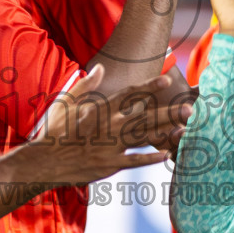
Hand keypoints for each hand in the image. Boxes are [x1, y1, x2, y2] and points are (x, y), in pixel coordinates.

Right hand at [24, 67, 193, 184]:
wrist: (44, 161)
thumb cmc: (55, 131)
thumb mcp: (65, 102)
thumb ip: (85, 85)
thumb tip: (99, 67)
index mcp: (99, 110)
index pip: (127, 94)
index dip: (147, 86)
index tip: (165, 79)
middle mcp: (108, 127)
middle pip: (144, 117)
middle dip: (168, 112)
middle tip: (189, 109)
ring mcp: (110, 147)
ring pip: (143, 138)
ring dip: (166, 133)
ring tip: (185, 129)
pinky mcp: (109, 164)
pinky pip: (134, 161)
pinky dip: (150, 158)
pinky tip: (166, 156)